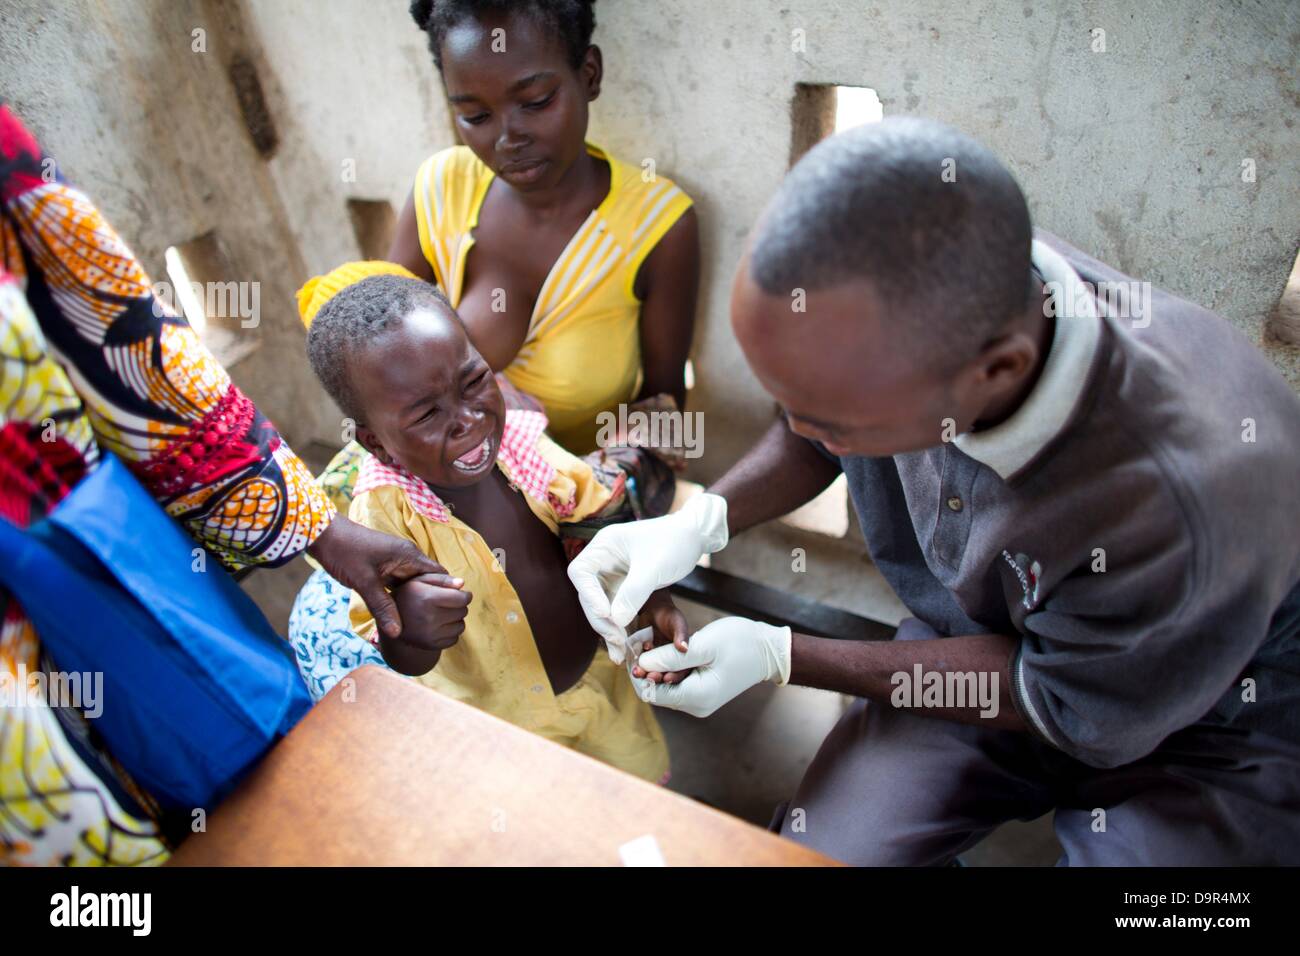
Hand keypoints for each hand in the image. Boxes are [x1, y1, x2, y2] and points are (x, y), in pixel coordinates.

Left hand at [307, 514, 448, 639]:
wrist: (323, 536)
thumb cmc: (346, 552)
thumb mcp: (364, 582)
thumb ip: (382, 607)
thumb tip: (397, 633)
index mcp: (409, 556)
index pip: (439, 574)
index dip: (450, 590)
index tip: (456, 609)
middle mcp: (406, 558)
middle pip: (429, 581)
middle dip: (434, 599)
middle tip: (442, 621)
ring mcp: (395, 563)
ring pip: (413, 585)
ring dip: (417, 600)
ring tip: (426, 621)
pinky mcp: (383, 568)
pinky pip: (399, 585)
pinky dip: (403, 597)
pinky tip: (404, 613)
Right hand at [379, 573, 472, 675]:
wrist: (390, 621)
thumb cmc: (410, 595)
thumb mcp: (421, 580)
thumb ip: (443, 579)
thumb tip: (462, 584)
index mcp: (426, 598)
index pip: (462, 599)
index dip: (465, 595)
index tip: (462, 594)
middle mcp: (428, 617)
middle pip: (463, 611)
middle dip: (459, 606)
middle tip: (447, 604)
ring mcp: (430, 634)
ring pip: (461, 626)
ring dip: (456, 619)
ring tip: (442, 614)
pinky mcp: (431, 645)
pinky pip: (455, 639)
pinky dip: (451, 632)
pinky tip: (439, 626)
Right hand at [567, 493, 728, 662]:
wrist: (693, 538)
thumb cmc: (674, 542)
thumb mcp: (655, 567)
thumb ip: (634, 593)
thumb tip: (614, 620)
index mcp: (604, 546)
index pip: (581, 573)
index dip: (589, 595)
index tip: (605, 613)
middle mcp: (603, 561)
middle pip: (589, 595)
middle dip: (601, 619)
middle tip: (617, 640)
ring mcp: (612, 575)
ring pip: (601, 607)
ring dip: (609, 630)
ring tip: (620, 653)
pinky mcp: (624, 588)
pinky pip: (616, 611)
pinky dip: (620, 628)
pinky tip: (625, 647)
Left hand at [629, 589, 691, 684]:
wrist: (653, 609)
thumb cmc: (670, 616)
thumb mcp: (677, 623)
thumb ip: (681, 635)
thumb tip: (684, 648)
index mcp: (683, 656)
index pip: (682, 671)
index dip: (675, 677)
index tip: (667, 678)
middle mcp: (671, 660)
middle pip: (666, 675)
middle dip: (658, 678)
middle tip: (650, 676)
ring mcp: (658, 659)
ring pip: (652, 672)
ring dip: (645, 674)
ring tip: (638, 672)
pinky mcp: (646, 656)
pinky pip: (642, 664)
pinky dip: (638, 664)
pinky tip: (637, 657)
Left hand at [631, 616, 791, 717]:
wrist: (769, 650)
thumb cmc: (740, 643)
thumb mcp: (702, 646)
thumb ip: (670, 658)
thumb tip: (642, 665)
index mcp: (697, 697)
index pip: (653, 694)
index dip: (640, 675)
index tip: (636, 652)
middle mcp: (697, 706)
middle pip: (658, 693)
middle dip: (648, 672)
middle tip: (644, 645)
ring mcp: (701, 702)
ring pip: (668, 688)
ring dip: (660, 671)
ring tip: (657, 648)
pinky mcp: (704, 694)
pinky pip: (680, 685)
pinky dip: (672, 672)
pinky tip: (672, 655)